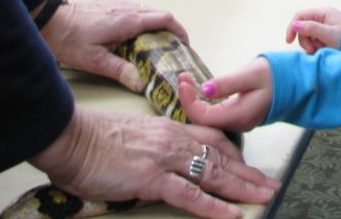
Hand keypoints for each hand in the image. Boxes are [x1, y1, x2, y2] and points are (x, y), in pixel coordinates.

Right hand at [31, 107, 278, 218]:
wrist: (71, 138)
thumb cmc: (92, 141)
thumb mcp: (131, 138)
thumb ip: (151, 149)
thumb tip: (158, 165)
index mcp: (167, 129)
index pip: (210, 139)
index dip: (233, 154)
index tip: (248, 165)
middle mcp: (172, 141)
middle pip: (220, 157)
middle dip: (248, 173)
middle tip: (269, 185)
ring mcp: (165, 159)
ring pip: (213, 173)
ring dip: (242, 188)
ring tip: (264, 198)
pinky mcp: (152, 178)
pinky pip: (190, 196)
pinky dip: (214, 207)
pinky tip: (233, 215)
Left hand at [41, 0, 188, 92]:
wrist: (50, 22)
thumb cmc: (70, 40)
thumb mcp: (95, 61)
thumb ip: (120, 71)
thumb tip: (142, 84)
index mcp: (128, 20)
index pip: (165, 19)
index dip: (179, 30)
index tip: (184, 45)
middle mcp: (127, 9)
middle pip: (160, 15)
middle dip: (170, 31)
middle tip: (171, 51)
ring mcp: (119, 5)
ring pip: (147, 13)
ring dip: (156, 27)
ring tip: (155, 49)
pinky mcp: (110, 6)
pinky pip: (135, 12)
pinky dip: (143, 24)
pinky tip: (134, 41)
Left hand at [177, 58, 273, 132]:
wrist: (296, 85)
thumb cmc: (274, 76)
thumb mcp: (251, 75)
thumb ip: (228, 83)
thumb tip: (204, 88)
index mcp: (238, 116)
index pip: (203, 117)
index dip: (188, 101)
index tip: (183, 80)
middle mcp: (236, 125)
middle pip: (202, 121)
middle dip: (188, 100)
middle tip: (182, 77)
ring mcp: (237, 123)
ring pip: (208, 119)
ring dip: (194, 100)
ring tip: (186, 81)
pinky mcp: (238, 117)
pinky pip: (215, 115)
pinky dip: (203, 102)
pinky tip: (199, 89)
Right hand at [286, 7, 340, 53]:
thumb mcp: (329, 34)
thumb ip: (311, 29)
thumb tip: (294, 24)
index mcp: (322, 12)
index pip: (300, 16)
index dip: (292, 27)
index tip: (289, 41)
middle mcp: (322, 17)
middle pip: (303, 27)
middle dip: (305, 40)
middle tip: (312, 49)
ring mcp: (324, 25)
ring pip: (308, 35)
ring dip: (311, 44)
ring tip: (321, 50)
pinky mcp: (326, 34)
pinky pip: (314, 40)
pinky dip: (316, 46)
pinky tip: (324, 50)